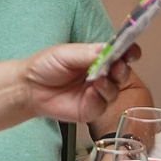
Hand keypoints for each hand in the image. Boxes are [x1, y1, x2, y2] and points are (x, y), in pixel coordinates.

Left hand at [21, 42, 136, 125]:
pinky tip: (89, 94)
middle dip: (122, 70)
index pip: (120, 54)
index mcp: (98, 58)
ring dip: (110, 85)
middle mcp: (101, 75)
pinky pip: (102, 105)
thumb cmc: (46, 66)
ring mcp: (97, 93)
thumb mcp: (67, 54)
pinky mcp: (91, 109)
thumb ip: (89, 53)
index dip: (129, 52)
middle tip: (117, 67)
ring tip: (98, 81)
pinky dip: (98, 99)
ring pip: (115, 91)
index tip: (132, 52)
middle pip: (123, 73)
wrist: (29, 88)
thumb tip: (110, 50)